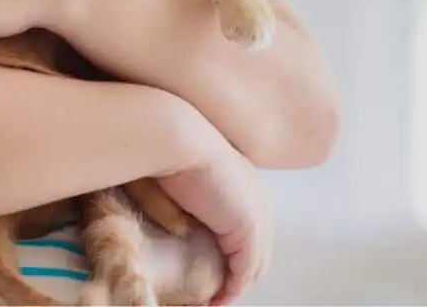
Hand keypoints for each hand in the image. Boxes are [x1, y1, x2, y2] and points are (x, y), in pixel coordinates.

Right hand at [153, 139, 273, 304]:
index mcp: (244, 179)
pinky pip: (245, 269)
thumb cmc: (167, 151)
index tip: (215, 271)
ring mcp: (256, 212)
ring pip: (254, 262)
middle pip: (258, 248)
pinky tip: (217, 300)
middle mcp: (256, 196)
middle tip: (217, 293)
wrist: (176, 138)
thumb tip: (183, 228)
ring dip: (235, 285)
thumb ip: (189, 201)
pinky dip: (232, 288)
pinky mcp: (247, 228)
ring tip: (215, 301)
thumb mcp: (182, 176)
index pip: (249, 226)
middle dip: (240, 273)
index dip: (234, 251)